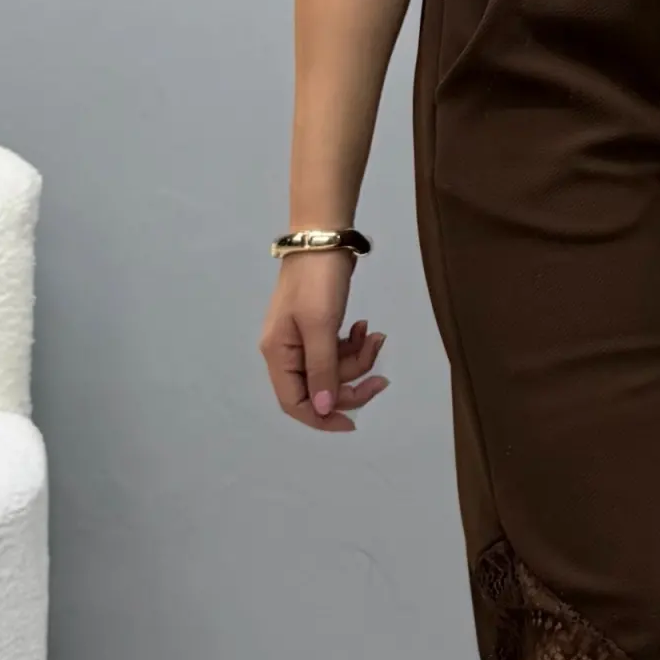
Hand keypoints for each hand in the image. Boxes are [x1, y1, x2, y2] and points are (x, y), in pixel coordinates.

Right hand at [260, 251, 389, 431]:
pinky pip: (338, 350)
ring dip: (358, 359)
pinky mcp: (319, 327)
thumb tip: (322, 408)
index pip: (294, 403)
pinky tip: (365, 327)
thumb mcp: (320, 326)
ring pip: (334, 369)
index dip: (322, 418)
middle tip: (382, 378)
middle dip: (352, 384)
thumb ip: (322, 369)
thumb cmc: (317, 282)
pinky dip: (354, 344)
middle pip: (319, 389)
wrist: (323, 237)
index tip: (353, 422)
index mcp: (278, 355)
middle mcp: (287, 352)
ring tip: (374, 336)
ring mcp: (303, 339)